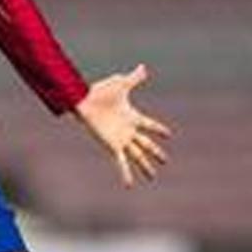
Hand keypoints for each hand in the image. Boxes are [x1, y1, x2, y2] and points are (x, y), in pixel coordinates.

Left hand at [74, 64, 171, 187]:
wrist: (83, 101)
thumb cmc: (100, 92)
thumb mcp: (121, 85)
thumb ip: (134, 78)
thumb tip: (143, 67)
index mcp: (132, 116)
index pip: (149, 124)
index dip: (158, 129)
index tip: (168, 134)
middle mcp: (128, 130)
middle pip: (146, 144)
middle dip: (156, 153)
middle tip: (165, 161)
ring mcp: (121, 139)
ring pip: (138, 155)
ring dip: (145, 166)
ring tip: (152, 177)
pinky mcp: (112, 146)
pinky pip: (121, 162)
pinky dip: (125, 173)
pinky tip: (128, 185)